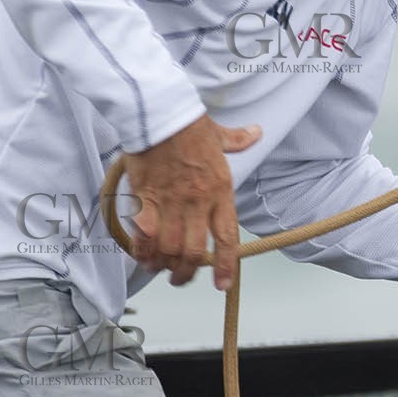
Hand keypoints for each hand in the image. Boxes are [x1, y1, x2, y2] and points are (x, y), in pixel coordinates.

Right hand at [122, 114, 261, 289]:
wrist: (159, 112)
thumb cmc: (188, 123)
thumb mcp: (219, 134)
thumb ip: (237, 140)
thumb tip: (256, 133)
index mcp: (220, 190)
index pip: (226, 237)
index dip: (225, 265)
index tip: (222, 284)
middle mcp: (198, 201)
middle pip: (194, 251)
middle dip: (186, 272)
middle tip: (180, 278)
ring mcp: (171, 202)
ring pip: (168, 248)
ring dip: (163, 265)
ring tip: (159, 269)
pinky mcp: (146, 198)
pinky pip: (144, 234)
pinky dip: (142, 250)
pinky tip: (141, 255)